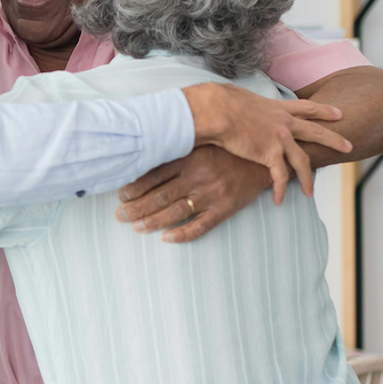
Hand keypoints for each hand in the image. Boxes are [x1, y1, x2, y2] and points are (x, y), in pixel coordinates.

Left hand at [116, 147, 272, 242]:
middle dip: (136, 209)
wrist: (262, 161)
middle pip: (159, 197)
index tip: (121, 196)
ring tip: (136, 228)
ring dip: (151, 222)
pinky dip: (182, 234)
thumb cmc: (226, 151)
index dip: (134, 188)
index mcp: (189, 158)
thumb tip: (146, 158)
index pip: (154, 176)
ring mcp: (211, 195)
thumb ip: (177, 151)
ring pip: (174, 213)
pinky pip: (199, 226)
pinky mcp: (223, 210)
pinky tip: (166, 238)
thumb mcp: (201, 144)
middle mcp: (197, 177)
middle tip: (120, 216)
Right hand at [182, 84, 351, 204]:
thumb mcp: (239, 96)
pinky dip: (279, 189)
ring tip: (310, 191)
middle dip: (334, 139)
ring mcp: (280, 139)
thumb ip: (244, 102)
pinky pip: (280, 176)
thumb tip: (233, 100)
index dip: (324, 110)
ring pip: (302, 161)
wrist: (218, 111)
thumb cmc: (220, 102)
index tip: (338, 113)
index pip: (306, 108)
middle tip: (348, 146)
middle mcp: (283, 123)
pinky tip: (278, 200)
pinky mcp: (270, 154)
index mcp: (277, 108)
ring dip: (307, 178)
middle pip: (315, 132)